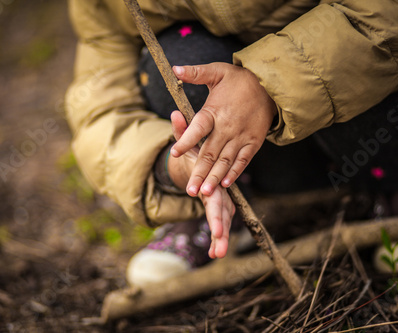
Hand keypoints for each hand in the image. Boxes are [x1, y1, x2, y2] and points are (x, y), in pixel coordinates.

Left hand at [167, 111, 234, 257]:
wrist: (214, 150)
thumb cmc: (201, 146)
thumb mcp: (191, 138)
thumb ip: (183, 129)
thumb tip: (173, 113)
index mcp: (213, 170)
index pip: (212, 181)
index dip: (208, 191)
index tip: (201, 199)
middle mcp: (220, 186)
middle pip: (221, 204)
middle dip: (218, 220)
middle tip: (217, 235)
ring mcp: (222, 198)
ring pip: (224, 216)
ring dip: (220, 235)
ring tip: (216, 254)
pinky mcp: (222, 205)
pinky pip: (223, 220)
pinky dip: (219, 235)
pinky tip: (215, 254)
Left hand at [171, 63, 276, 196]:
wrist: (271, 85)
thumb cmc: (240, 79)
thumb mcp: (217, 71)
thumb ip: (196, 73)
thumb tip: (174, 69)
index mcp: (215, 111)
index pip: (198, 127)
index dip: (186, 139)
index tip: (175, 152)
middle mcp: (227, 127)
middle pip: (210, 153)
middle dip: (199, 172)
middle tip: (190, 190)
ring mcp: (241, 137)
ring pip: (225, 161)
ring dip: (215, 178)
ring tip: (205, 193)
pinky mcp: (253, 142)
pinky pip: (242, 161)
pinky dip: (234, 173)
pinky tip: (225, 185)